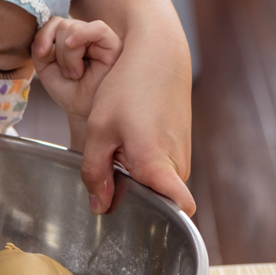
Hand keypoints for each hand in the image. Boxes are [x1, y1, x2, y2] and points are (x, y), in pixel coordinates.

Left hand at [32, 17, 121, 117]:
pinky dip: (81, 35)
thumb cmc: (68, 89)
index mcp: (71, 35)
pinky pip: (98, 28)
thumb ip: (41, 46)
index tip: (40, 55)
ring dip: (68, 57)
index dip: (43, 35)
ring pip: (74, 28)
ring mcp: (100, 38)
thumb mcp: (45, 67)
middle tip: (67, 73)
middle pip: (63, 25)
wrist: (82, 110)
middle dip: (58, 52)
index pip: (54, 22)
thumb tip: (45, 33)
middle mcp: (86, 33)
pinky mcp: (113, 45)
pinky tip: (74, 47)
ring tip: (76, 74)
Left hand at [79, 50, 195, 216]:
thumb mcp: (100, 129)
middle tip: (106, 169)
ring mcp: (181, 155)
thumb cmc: (128, 89)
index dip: (160, 218)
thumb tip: (99, 207)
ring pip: (153, 180)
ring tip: (115, 144)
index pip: (179, 208)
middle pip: (153, 197)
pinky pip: (158, 165)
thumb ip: (94, 171)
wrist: (157, 55)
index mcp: (157, 164)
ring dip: (132, 171)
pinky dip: (139, 159)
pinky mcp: (179, 145)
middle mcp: (177, 164)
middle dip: (128, 191)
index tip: (135, 219)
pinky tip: (126, 137)